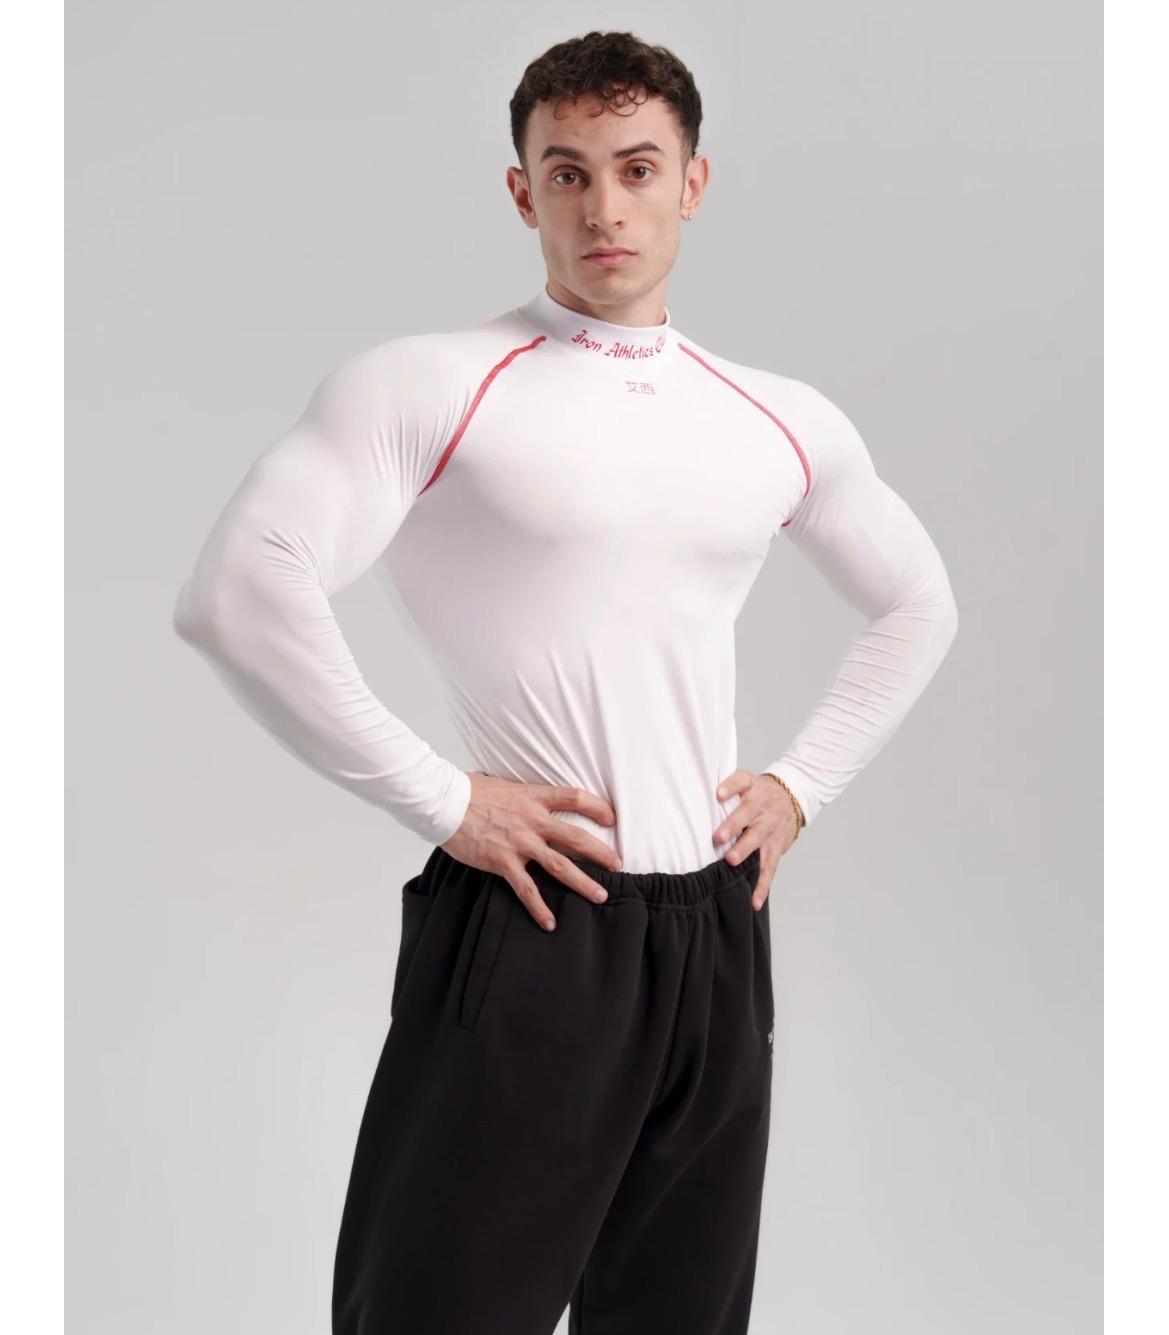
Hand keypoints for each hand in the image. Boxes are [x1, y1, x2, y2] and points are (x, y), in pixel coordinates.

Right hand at [441, 773, 621, 930]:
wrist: (445, 803)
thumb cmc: (470, 791)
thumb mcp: (504, 785)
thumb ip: (523, 795)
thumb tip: (530, 798)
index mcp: (533, 797)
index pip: (574, 797)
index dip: (597, 806)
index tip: (612, 817)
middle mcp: (532, 820)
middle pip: (576, 837)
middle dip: (601, 852)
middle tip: (618, 864)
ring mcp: (519, 843)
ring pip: (559, 866)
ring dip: (583, 882)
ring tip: (600, 895)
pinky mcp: (503, 862)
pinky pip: (527, 889)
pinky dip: (539, 908)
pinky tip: (550, 922)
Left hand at [712, 770, 800, 910]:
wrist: (792, 799)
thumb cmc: (759, 793)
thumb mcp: (746, 782)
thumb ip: (727, 789)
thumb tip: (693, 798)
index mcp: (752, 788)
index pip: (741, 782)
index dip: (730, 787)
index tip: (718, 794)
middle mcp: (762, 808)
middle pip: (748, 815)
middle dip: (733, 826)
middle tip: (718, 837)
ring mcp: (770, 828)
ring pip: (759, 841)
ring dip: (746, 852)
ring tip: (732, 863)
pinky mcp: (777, 847)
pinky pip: (770, 867)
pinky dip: (762, 885)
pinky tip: (754, 901)